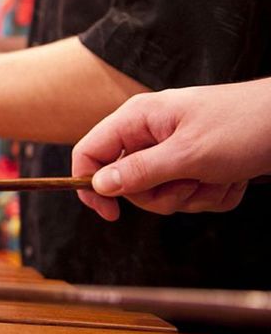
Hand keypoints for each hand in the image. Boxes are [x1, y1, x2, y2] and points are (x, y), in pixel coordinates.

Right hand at [71, 82, 270, 219]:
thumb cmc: (244, 126)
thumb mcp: (187, 154)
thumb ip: (139, 171)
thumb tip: (98, 185)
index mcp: (138, 119)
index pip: (90, 153)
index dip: (90, 184)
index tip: (110, 214)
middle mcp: (151, 134)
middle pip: (129, 183)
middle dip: (163, 194)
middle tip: (190, 182)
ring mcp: (174, 150)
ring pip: (162, 195)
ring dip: (195, 196)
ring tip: (220, 175)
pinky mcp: (197, 165)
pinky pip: (190, 196)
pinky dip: (214, 194)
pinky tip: (234, 177)